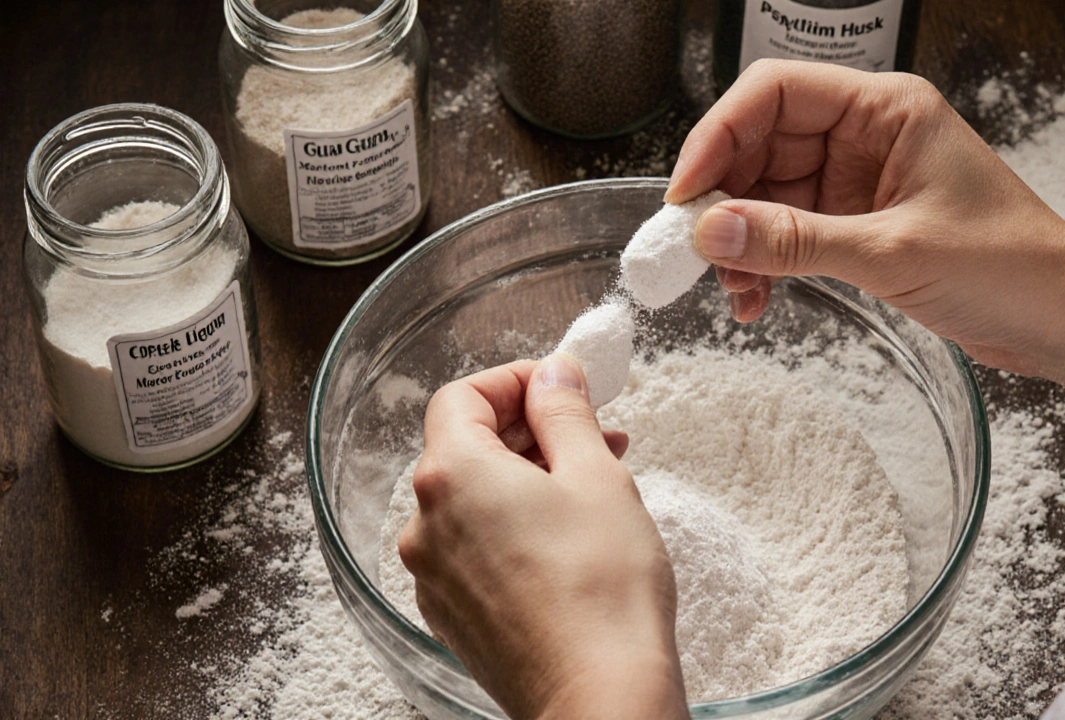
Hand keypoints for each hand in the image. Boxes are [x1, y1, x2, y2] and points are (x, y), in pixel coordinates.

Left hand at [397, 355, 689, 719]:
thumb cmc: (602, 587)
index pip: (462, 396)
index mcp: (451, 475)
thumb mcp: (595, 475)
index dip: (515, 382)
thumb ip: (565, 412)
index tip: (562, 386)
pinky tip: (568, 540)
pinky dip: (513, 528)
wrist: (599, 697)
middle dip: (530, 431)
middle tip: (594, 433)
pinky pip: (474, 548)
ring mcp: (433, 576)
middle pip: (464, 448)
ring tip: (594, 487)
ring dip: (526, 480)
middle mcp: (424, 524)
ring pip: (473, 501)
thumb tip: (553, 374)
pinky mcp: (452, 616)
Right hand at [666, 59, 1064, 377]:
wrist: (1064, 319)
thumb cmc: (1011, 266)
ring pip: (767, 194)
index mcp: (884, 109)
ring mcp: (858, 182)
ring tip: (735, 292)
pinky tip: (758, 300)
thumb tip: (712, 232)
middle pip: (760, 143)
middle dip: (724, 199)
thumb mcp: (892, 252)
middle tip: (697, 253)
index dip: (719, 134)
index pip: (775, 92)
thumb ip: (796, 240)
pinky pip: (788, 232)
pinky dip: (765, 263)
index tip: (687, 193)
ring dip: (741, 242)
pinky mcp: (857, 225)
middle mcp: (866, 136)